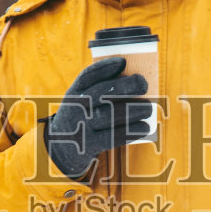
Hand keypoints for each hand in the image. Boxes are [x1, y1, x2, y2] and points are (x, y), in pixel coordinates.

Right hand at [43, 56, 150, 180]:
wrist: (62, 150)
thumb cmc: (83, 118)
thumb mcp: (82, 102)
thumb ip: (101, 91)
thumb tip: (134, 81)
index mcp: (73, 94)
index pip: (86, 76)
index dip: (104, 67)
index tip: (123, 61)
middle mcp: (74, 108)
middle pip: (100, 93)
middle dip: (124, 86)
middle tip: (143, 83)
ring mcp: (80, 127)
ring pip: (109, 115)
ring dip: (132, 110)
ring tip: (148, 108)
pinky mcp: (89, 145)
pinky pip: (112, 137)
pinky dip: (131, 131)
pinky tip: (144, 127)